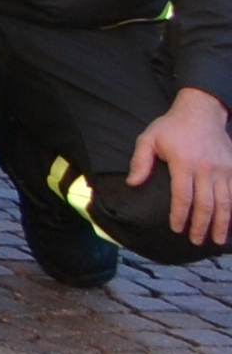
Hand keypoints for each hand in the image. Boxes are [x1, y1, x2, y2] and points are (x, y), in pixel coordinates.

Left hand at [131, 86, 231, 245]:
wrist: (201, 112)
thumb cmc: (171, 127)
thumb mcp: (149, 138)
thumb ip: (140, 161)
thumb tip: (132, 183)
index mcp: (183, 163)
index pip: (182, 196)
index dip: (180, 215)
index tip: (176, 229)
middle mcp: (206, 169)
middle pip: (205, 204)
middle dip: (201, 225)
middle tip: (195, 240)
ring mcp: (222, 169)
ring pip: (224, 202)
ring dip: (221, 223)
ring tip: (216, 240)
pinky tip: (231, 223)